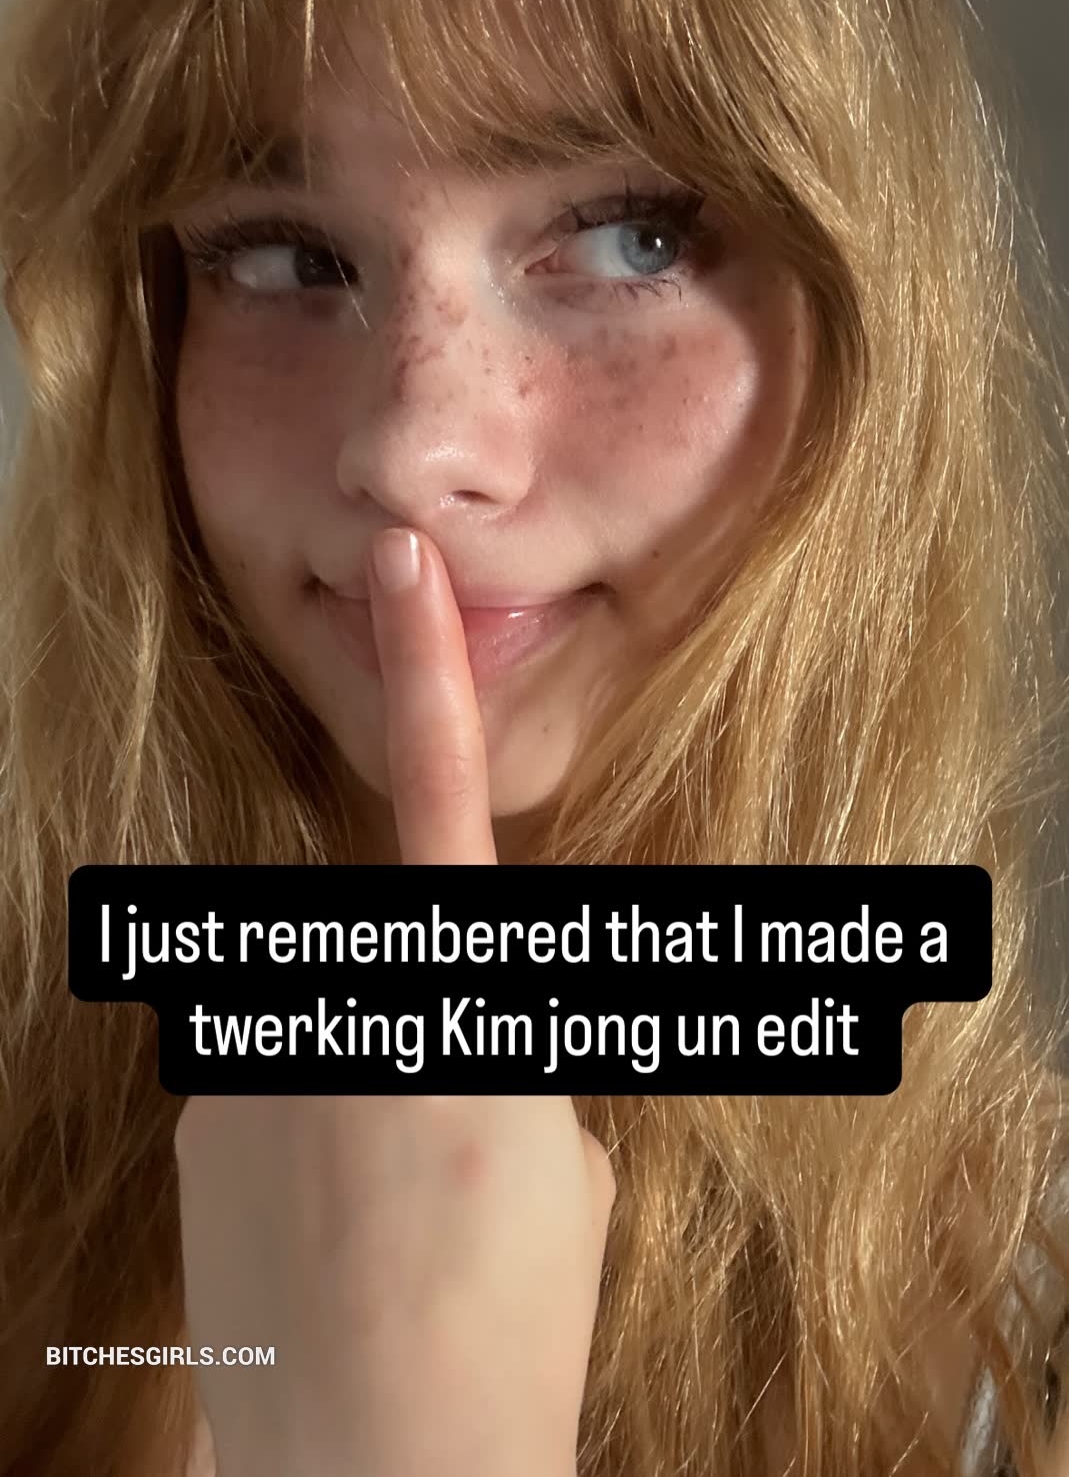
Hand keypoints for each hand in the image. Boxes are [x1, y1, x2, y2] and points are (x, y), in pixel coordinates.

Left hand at [175, 527, 616, 1476]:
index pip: (440, 796)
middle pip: (388, 951)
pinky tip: (331, 1241)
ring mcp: (249, 1065)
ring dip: (364, 1093)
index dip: (426, 667)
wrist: (377, 1467)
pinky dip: (306, 1143)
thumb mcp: (564, 1165)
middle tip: (459, 1155)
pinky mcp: (199, 1125)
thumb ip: (518, 1051)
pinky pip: (270, 1088)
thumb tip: (484, 1030)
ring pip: (329, 1027)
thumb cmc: (509, 1322)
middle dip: (426, 1015)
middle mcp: (337, 1003)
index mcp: (450, 999)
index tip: (399, 557)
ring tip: (395, 1219)